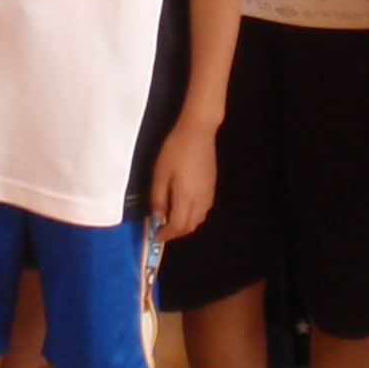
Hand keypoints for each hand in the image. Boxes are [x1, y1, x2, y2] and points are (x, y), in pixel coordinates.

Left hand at [149, 118, 218, 236]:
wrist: (198, 131)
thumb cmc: (175, 149)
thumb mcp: (160, 172)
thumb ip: (158, 197)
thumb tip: (157, 216)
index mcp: (185, 197)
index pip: (177, 226)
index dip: (166, 235)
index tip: (155, 236)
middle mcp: (200, 200)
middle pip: (190, 226)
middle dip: (176, 232)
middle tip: (162, 229)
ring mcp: (209, 193)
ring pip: (199, 219)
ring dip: (186, 224)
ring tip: (172, 217)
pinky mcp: (212, 186)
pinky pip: (204, 209)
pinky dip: (194, 215)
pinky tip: (185, 205)